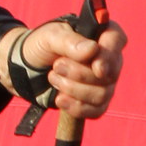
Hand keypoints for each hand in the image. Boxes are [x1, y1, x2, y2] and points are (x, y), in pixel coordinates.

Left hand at [4, 20, 126, 120]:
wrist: (28, 68)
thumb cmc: (43, 46)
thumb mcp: (50, 37)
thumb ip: (70, 41)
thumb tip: (92, 50)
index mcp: (100, 35)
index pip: (116, 40)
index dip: (109, 56)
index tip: (97, 68)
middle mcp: (108, 58)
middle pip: (109, 73)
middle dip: (79, 74)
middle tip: (56, 66)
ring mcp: (105, 82)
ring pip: (103, 94)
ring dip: (73, 89)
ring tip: (53, 78)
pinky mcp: (96, 101)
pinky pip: (97, 111)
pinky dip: (77, 108)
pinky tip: (60, 99)